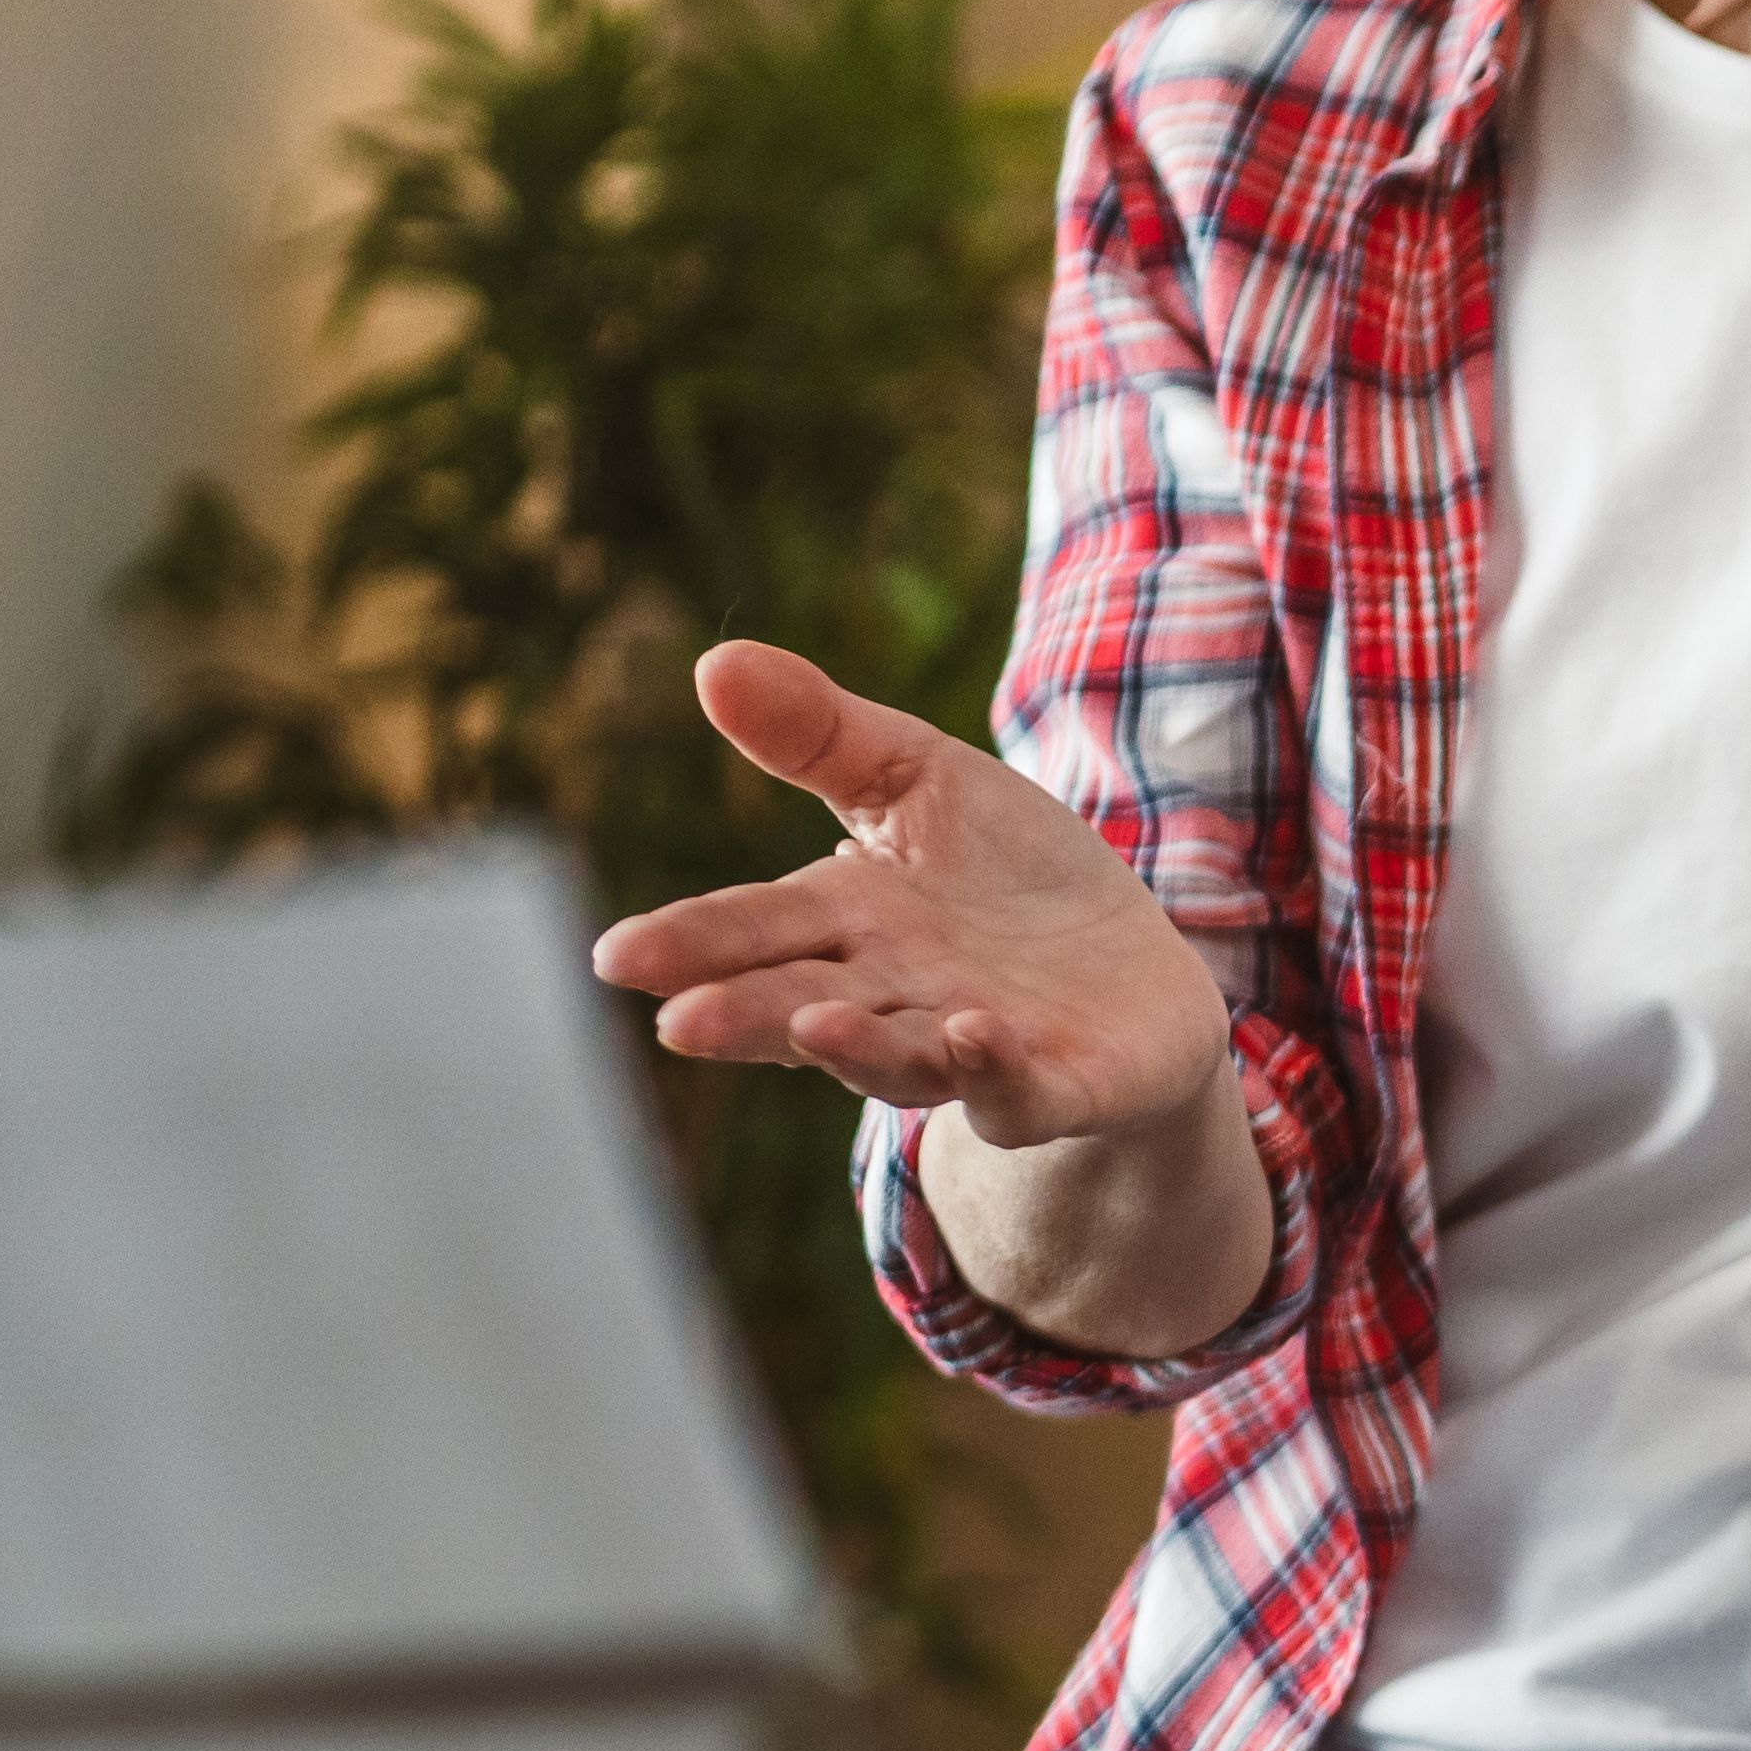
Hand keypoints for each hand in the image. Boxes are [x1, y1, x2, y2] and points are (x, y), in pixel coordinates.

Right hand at [587, 641, 1233, 1148]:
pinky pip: (1023, 1089)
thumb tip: (712, 662)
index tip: (617, 956)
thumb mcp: (921, 782)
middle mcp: (896, 998)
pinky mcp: (1062, 1083)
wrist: (1132, 977)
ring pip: (903, 1059)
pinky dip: (997, 1072)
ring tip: (813, 1025)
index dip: (691, 943)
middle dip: (745, 1015)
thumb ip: (822, 736)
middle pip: (805, 1007)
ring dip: (858, 1048)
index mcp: (847, 923)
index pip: (756, 930)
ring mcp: (976, 1050)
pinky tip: (977, 1036)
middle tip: (680, 1020)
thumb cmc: (1005, 879)